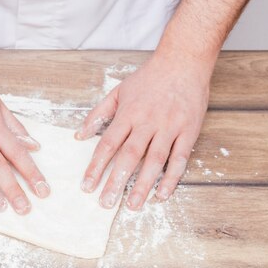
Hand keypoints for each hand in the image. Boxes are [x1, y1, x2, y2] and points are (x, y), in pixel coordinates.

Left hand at [75, 52, 210, 209]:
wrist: (183, 61)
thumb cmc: (149, 78)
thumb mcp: (118, 91)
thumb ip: (97, 114)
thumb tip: (78, 136)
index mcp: (128, 113)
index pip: (108, 144)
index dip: (96, 166)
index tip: (87, 186)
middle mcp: (148, 122)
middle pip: (129, 156)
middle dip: (116, 181)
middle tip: (105, 203)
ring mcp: (170, 127)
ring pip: (154, 161)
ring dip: (143, 185)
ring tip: (132, 206)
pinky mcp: (189, 131)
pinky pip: (180, 159)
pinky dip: (171, 178)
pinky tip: (162, 195)